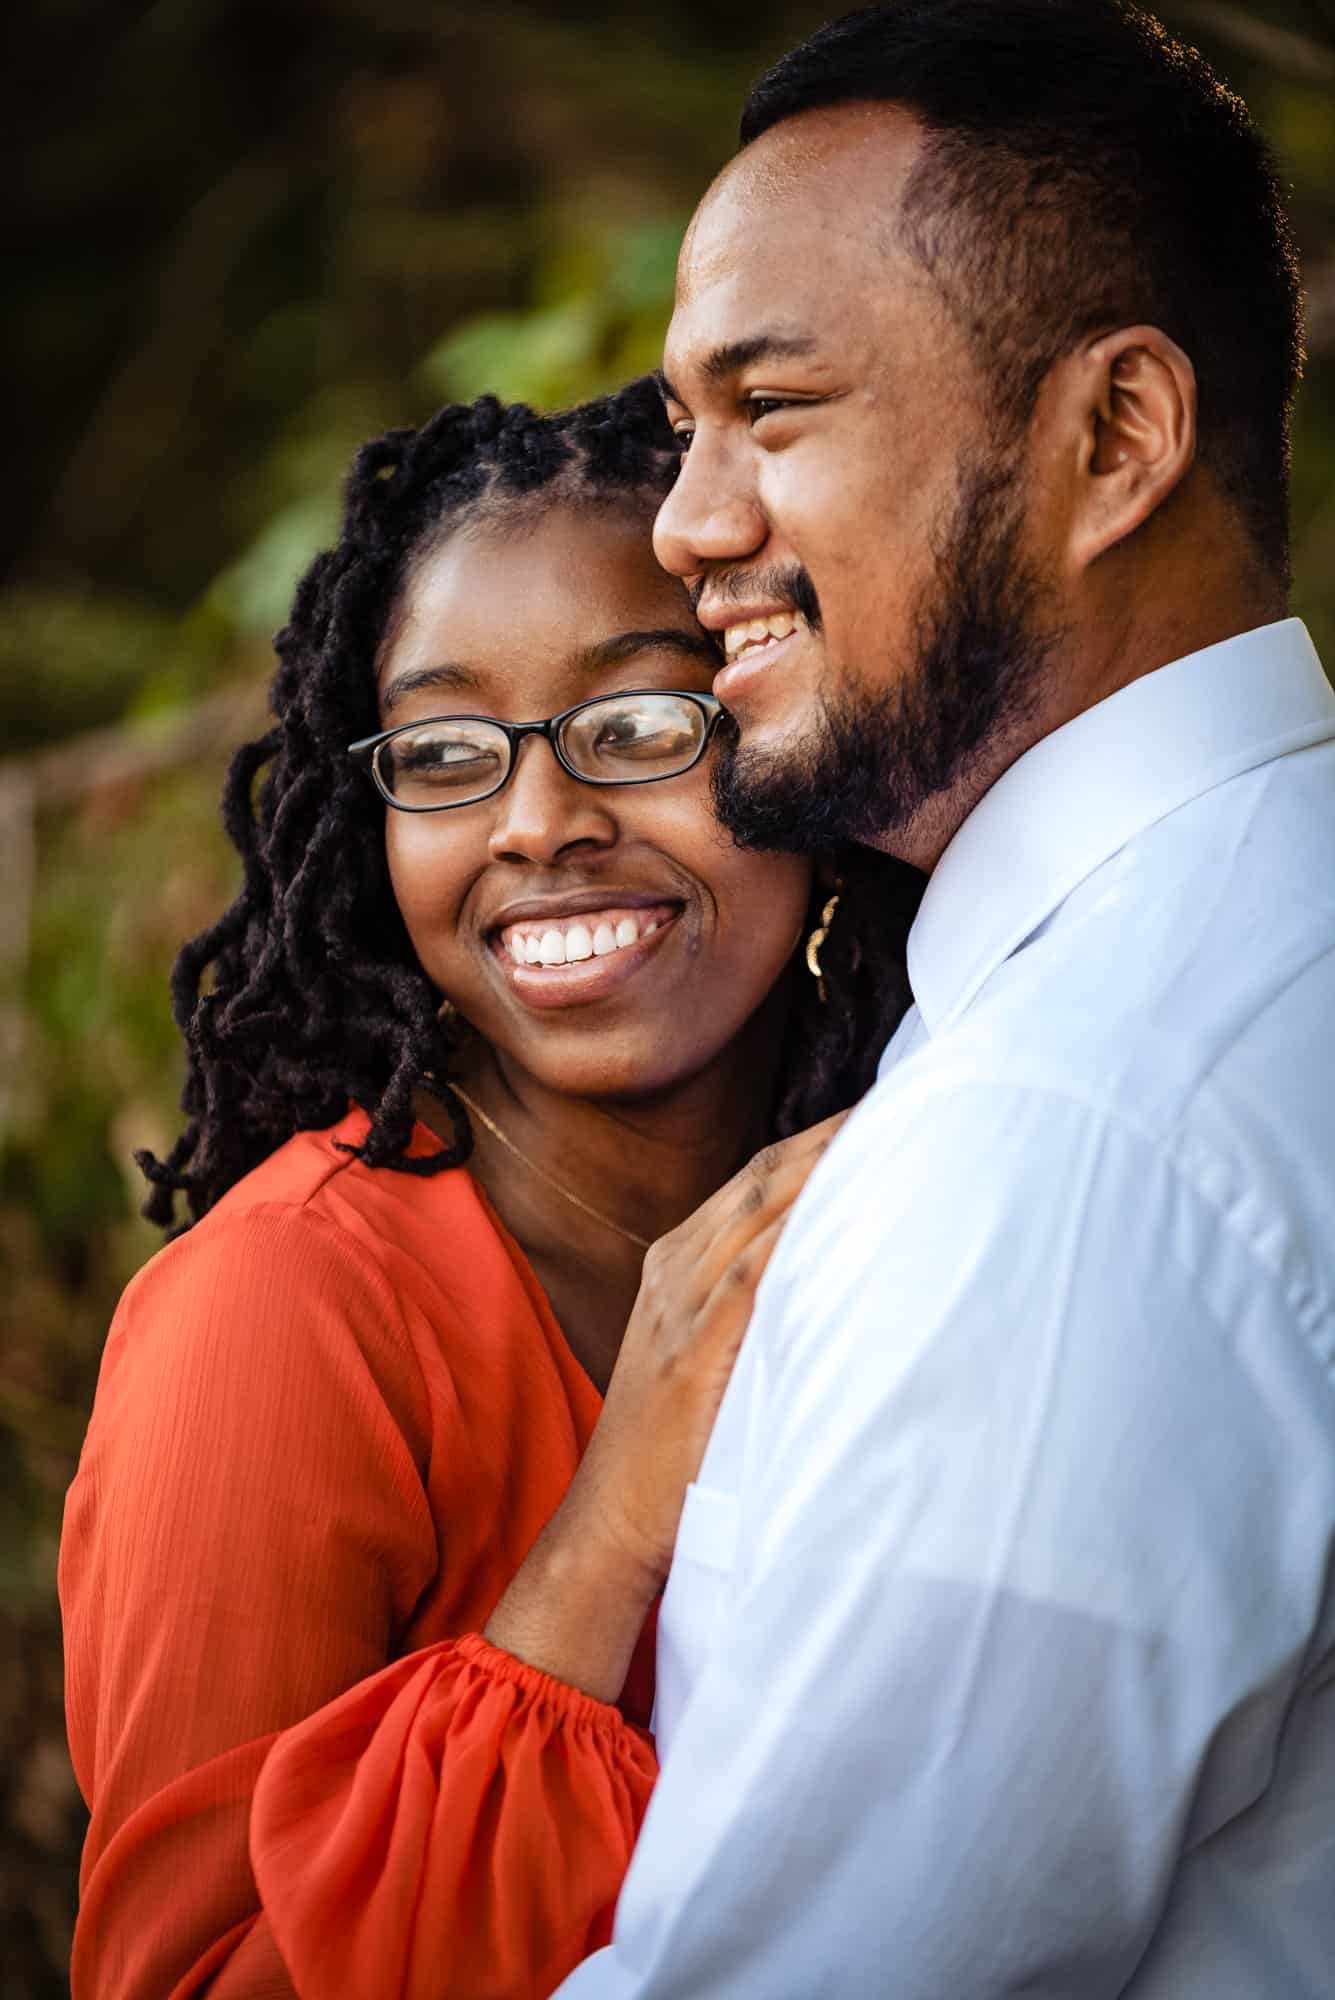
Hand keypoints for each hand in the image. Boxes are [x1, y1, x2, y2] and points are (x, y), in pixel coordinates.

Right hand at [485, 1112, 847, 1701]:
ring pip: (762, 1210)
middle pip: (764, 1177)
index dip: (819, 1140)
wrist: (612, 1523)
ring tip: (898, 1135)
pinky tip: (850, 1207)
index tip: (882, 1112)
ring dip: (829, 1168)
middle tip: (910, 1104)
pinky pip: (756, 1272)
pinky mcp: (697, 1348)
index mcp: (675, 1260)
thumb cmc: (672, 1450)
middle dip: (834, 1136)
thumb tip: (833, 1275)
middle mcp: (676, 1267)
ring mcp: (682, 1304)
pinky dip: (802, 1231)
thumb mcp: (703, 1354)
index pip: (756, 1178)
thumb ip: (753, 1305)